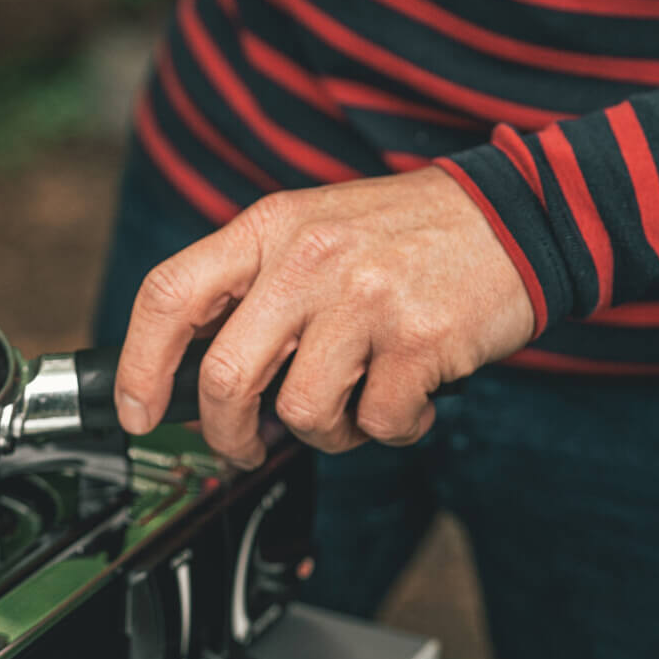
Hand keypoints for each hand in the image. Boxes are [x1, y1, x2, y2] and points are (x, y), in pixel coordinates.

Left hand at [113, 166, 534, 466]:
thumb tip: (194, 374)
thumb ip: (254, 288)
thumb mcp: (313, 230)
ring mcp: (364, 298)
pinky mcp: (418, 338)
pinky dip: (394, 427)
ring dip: (329, 431)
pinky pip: (378, 423)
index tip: (138, 412)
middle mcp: (308, 258)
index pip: (169, 295)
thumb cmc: (408, 235)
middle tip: (247, 444)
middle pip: (225, 375)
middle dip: (228, 433)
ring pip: (302, 412)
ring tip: (360, 401)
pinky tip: (413, 395)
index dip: (139, 365)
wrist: (519, 214)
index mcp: (269, 227)